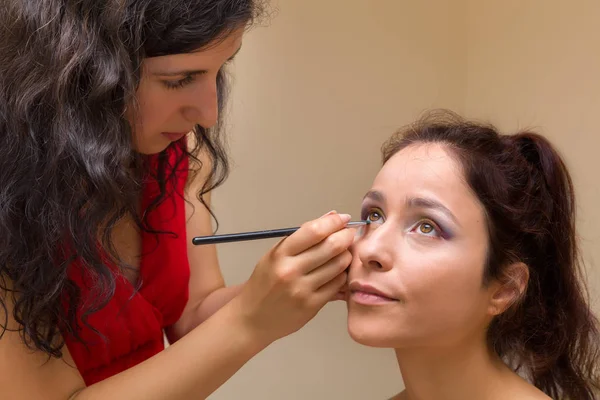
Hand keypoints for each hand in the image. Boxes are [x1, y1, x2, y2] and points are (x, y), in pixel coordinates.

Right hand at [233, 211, 354, 344]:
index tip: (343, 218)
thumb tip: (331, 216)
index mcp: (280, 254)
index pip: (313, 231)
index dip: (333, 222)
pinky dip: (342, 274)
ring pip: (339, 265)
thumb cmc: (265, 283)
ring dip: (347, 255)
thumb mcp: (274, 255)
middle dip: (346, 236)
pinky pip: (338, 284)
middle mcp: (291, 271)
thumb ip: (302, 237)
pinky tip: (338, 272)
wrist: (252, 318)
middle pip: (331, 246)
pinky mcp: (312, 306)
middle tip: (350, 234)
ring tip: (344, 253)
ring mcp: (302, 290)